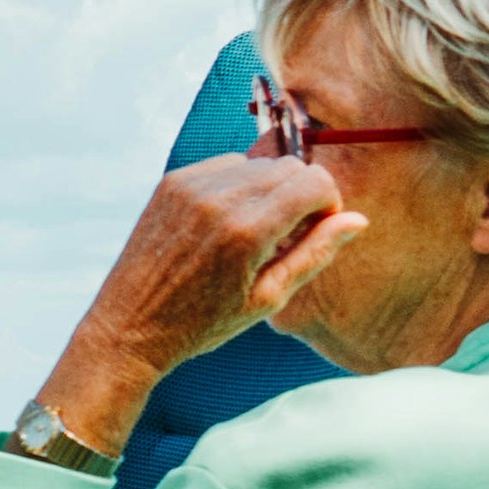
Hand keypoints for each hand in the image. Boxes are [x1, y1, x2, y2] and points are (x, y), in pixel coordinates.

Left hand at [56, 148, 363, 418]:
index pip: (313, 181)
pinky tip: (225, 224)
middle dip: (301, 194)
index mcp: (248, 231)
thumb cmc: (202, 324)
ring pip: (258, 163)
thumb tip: (357, 221)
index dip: (328, 203)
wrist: (130, 325)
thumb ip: (315, 254)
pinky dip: (237, 187)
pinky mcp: (172, 181)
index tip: (318, 229)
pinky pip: (225, 166)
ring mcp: (191, 185)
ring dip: (269, 189)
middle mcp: (219, 198)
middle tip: (288, 235)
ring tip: (254, 233)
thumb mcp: (268, 298)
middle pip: (289, 167)